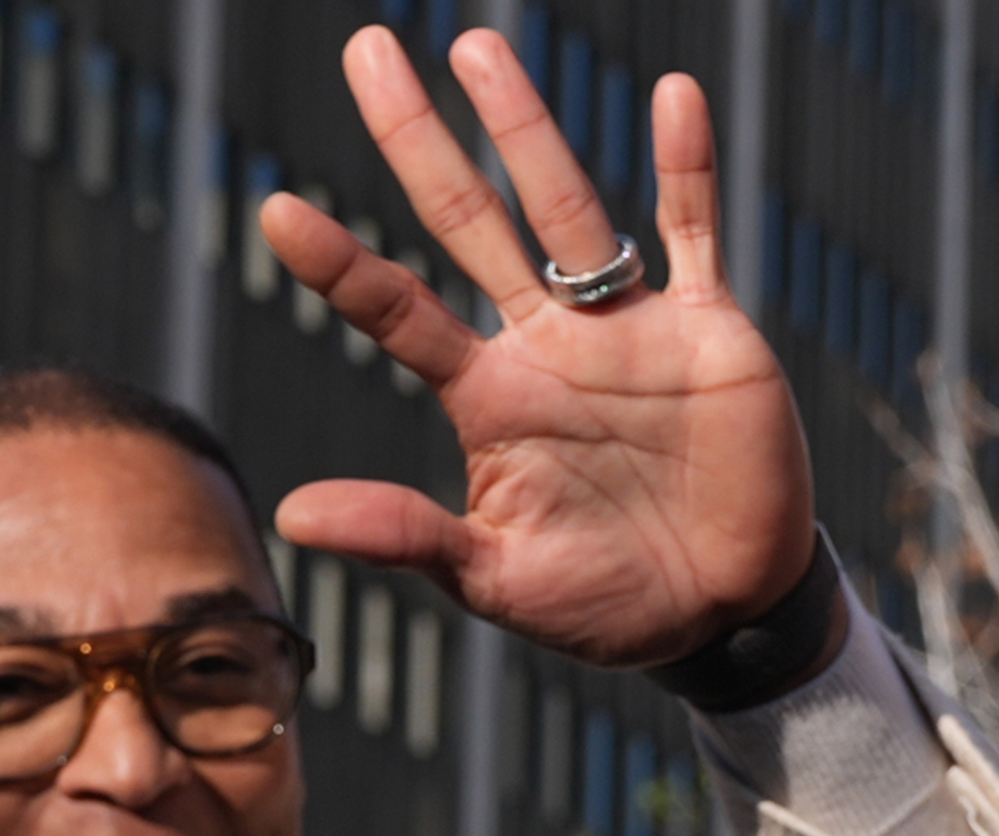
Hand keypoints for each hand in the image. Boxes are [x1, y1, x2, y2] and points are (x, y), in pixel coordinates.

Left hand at [262, 27, 817, 670]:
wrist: (722, 615)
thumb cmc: (604, 605)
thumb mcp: (495, 582)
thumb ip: (405, 537)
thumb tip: (291, 517)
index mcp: (490, 399)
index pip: (397, 312)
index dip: (340, 264)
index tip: (275, 210)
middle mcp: (547, 344)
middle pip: (469, 221)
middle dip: (417, 140)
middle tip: (364, 50)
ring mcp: (626, 328)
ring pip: (569, 207)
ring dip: (526, 129)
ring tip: (478, 50)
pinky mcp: (706, 332)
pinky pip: (695, 232)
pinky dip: (687, 167)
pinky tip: (674, 96)